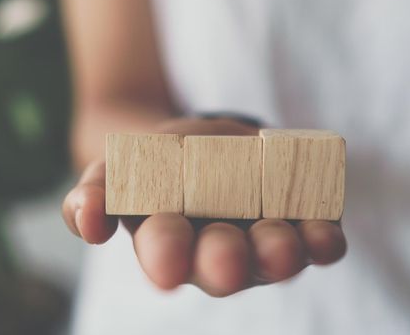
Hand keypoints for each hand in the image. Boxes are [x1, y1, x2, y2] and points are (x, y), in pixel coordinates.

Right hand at [62, 118, 346, 296]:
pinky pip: (315, 240)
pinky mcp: (298, 226)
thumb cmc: (157, 162)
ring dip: (277, 254)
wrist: (204, 142)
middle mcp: (215, 251)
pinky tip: (323, 234)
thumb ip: (96, 192)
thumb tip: (85, 220)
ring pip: (271, 258)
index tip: (165, 262)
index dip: (165, 255)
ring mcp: (258, 242)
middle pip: (221, 266)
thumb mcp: (119, 166)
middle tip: (226, 261)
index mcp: (168, 240)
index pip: (164, 253)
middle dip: (223, 263)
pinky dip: (321, 240)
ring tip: (279, 245)